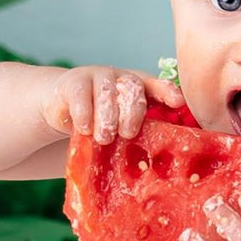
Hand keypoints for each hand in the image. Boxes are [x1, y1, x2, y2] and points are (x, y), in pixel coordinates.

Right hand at [40, 66, 182, 143]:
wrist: (62, 106)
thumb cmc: (100, 123)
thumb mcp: (120, 128)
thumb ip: (137, 137)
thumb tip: (159, 164)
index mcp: (139, 89)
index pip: (157, 86)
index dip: (167, 92)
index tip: (178, 102)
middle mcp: (122, 79)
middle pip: (133, 88)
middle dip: (133, 112)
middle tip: (128, 134)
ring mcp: (98, 77)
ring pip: (106, 92)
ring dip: (106, 117)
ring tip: (104, 139)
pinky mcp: (74, 82)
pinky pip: (81, 94)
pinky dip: (84, 113)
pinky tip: (84, 128)